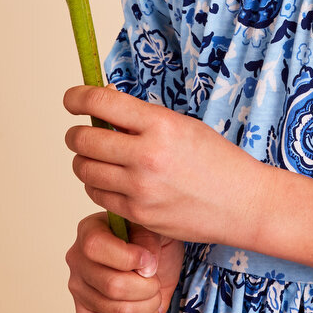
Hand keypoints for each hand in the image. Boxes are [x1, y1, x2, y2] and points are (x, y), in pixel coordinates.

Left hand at [63, 83, 272, 246]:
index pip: (101, 103)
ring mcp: (140, 189)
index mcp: (160, 125)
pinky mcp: (138, 214)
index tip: (70, 99)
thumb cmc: (215, 160)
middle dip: (76, 134)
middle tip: (80, 133)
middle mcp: (146, 156)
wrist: (242, 203)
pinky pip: (98, 196)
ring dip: (84, 161)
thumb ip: (142, 118)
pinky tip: (111, 180)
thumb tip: (102, 105)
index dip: (76, 98)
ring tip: (98, 158)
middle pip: (83, 140)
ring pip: (85, 170)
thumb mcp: (182, 126)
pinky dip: (98, 185)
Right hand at [65, 213, 183, 312]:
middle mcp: (76, 260)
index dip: (128, 258)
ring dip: (147, 308)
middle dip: (146, 288)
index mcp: (90, 230)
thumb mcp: (153, 227)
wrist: (151, 260)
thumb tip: (146, 266)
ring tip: (155, 297)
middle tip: (157, 282)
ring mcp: (78, 289)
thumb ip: (148, 239)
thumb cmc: (149, 240)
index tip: (151, 262)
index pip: (95, 247)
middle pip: (111, 285)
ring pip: (116, 311)